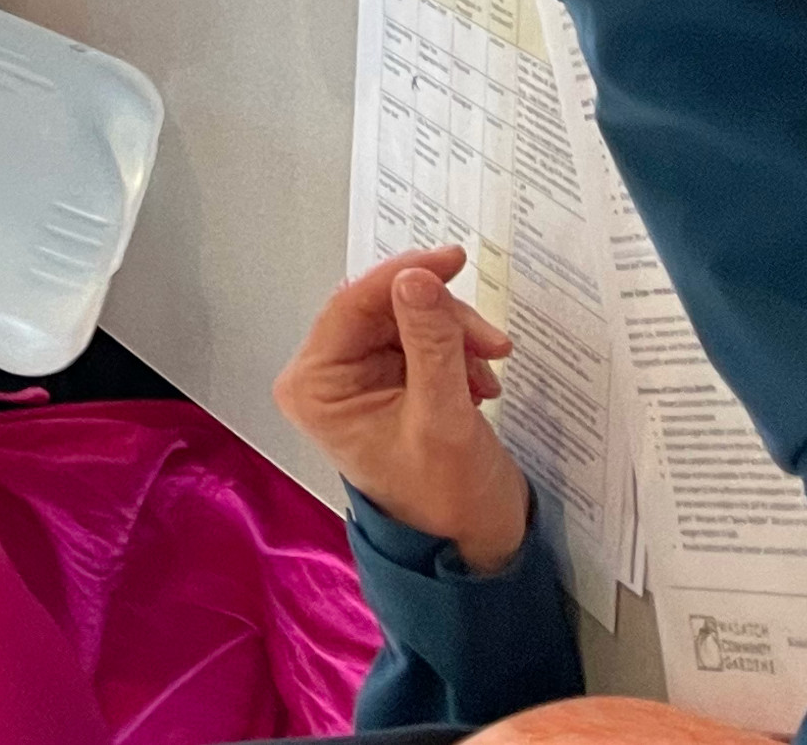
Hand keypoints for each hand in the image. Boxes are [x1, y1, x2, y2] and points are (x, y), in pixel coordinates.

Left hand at [273, 248, 529, 572]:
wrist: (479, 545)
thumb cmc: (451, 497)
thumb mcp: (443, 419)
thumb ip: (431, 344)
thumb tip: (416, 275)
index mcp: (315, 385)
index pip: (352, 304)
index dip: (403, 275)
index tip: (452, 261)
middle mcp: (327, 375)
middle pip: (384, 308)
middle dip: (441, 319)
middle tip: (491, 343)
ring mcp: (358, 377)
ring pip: (408, 318)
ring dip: (455, 337)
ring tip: (487, 378)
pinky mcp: (390, 381)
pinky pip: (421, 339)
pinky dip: (456, 352)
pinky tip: (479, 386)